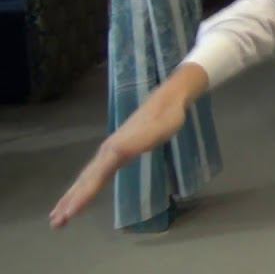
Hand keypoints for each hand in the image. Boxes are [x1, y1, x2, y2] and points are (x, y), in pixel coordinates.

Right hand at [49, 64, 206, 228]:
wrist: (167, 103)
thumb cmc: (165, 119)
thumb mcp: (152, 133)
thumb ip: (133, 142)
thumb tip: (113, 151)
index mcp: (114, 151)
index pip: (94, 179)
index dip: (82, 197)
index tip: (69, 215)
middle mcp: (107, 153)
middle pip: (85, 181)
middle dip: (69, 202)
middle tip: (54, 223)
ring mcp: (110, 152)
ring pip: (87, 178)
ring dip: (72, 197)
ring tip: (58, 214)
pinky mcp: (116, 152)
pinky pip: (97, 173)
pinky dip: (85, 186)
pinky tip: (81, 193)